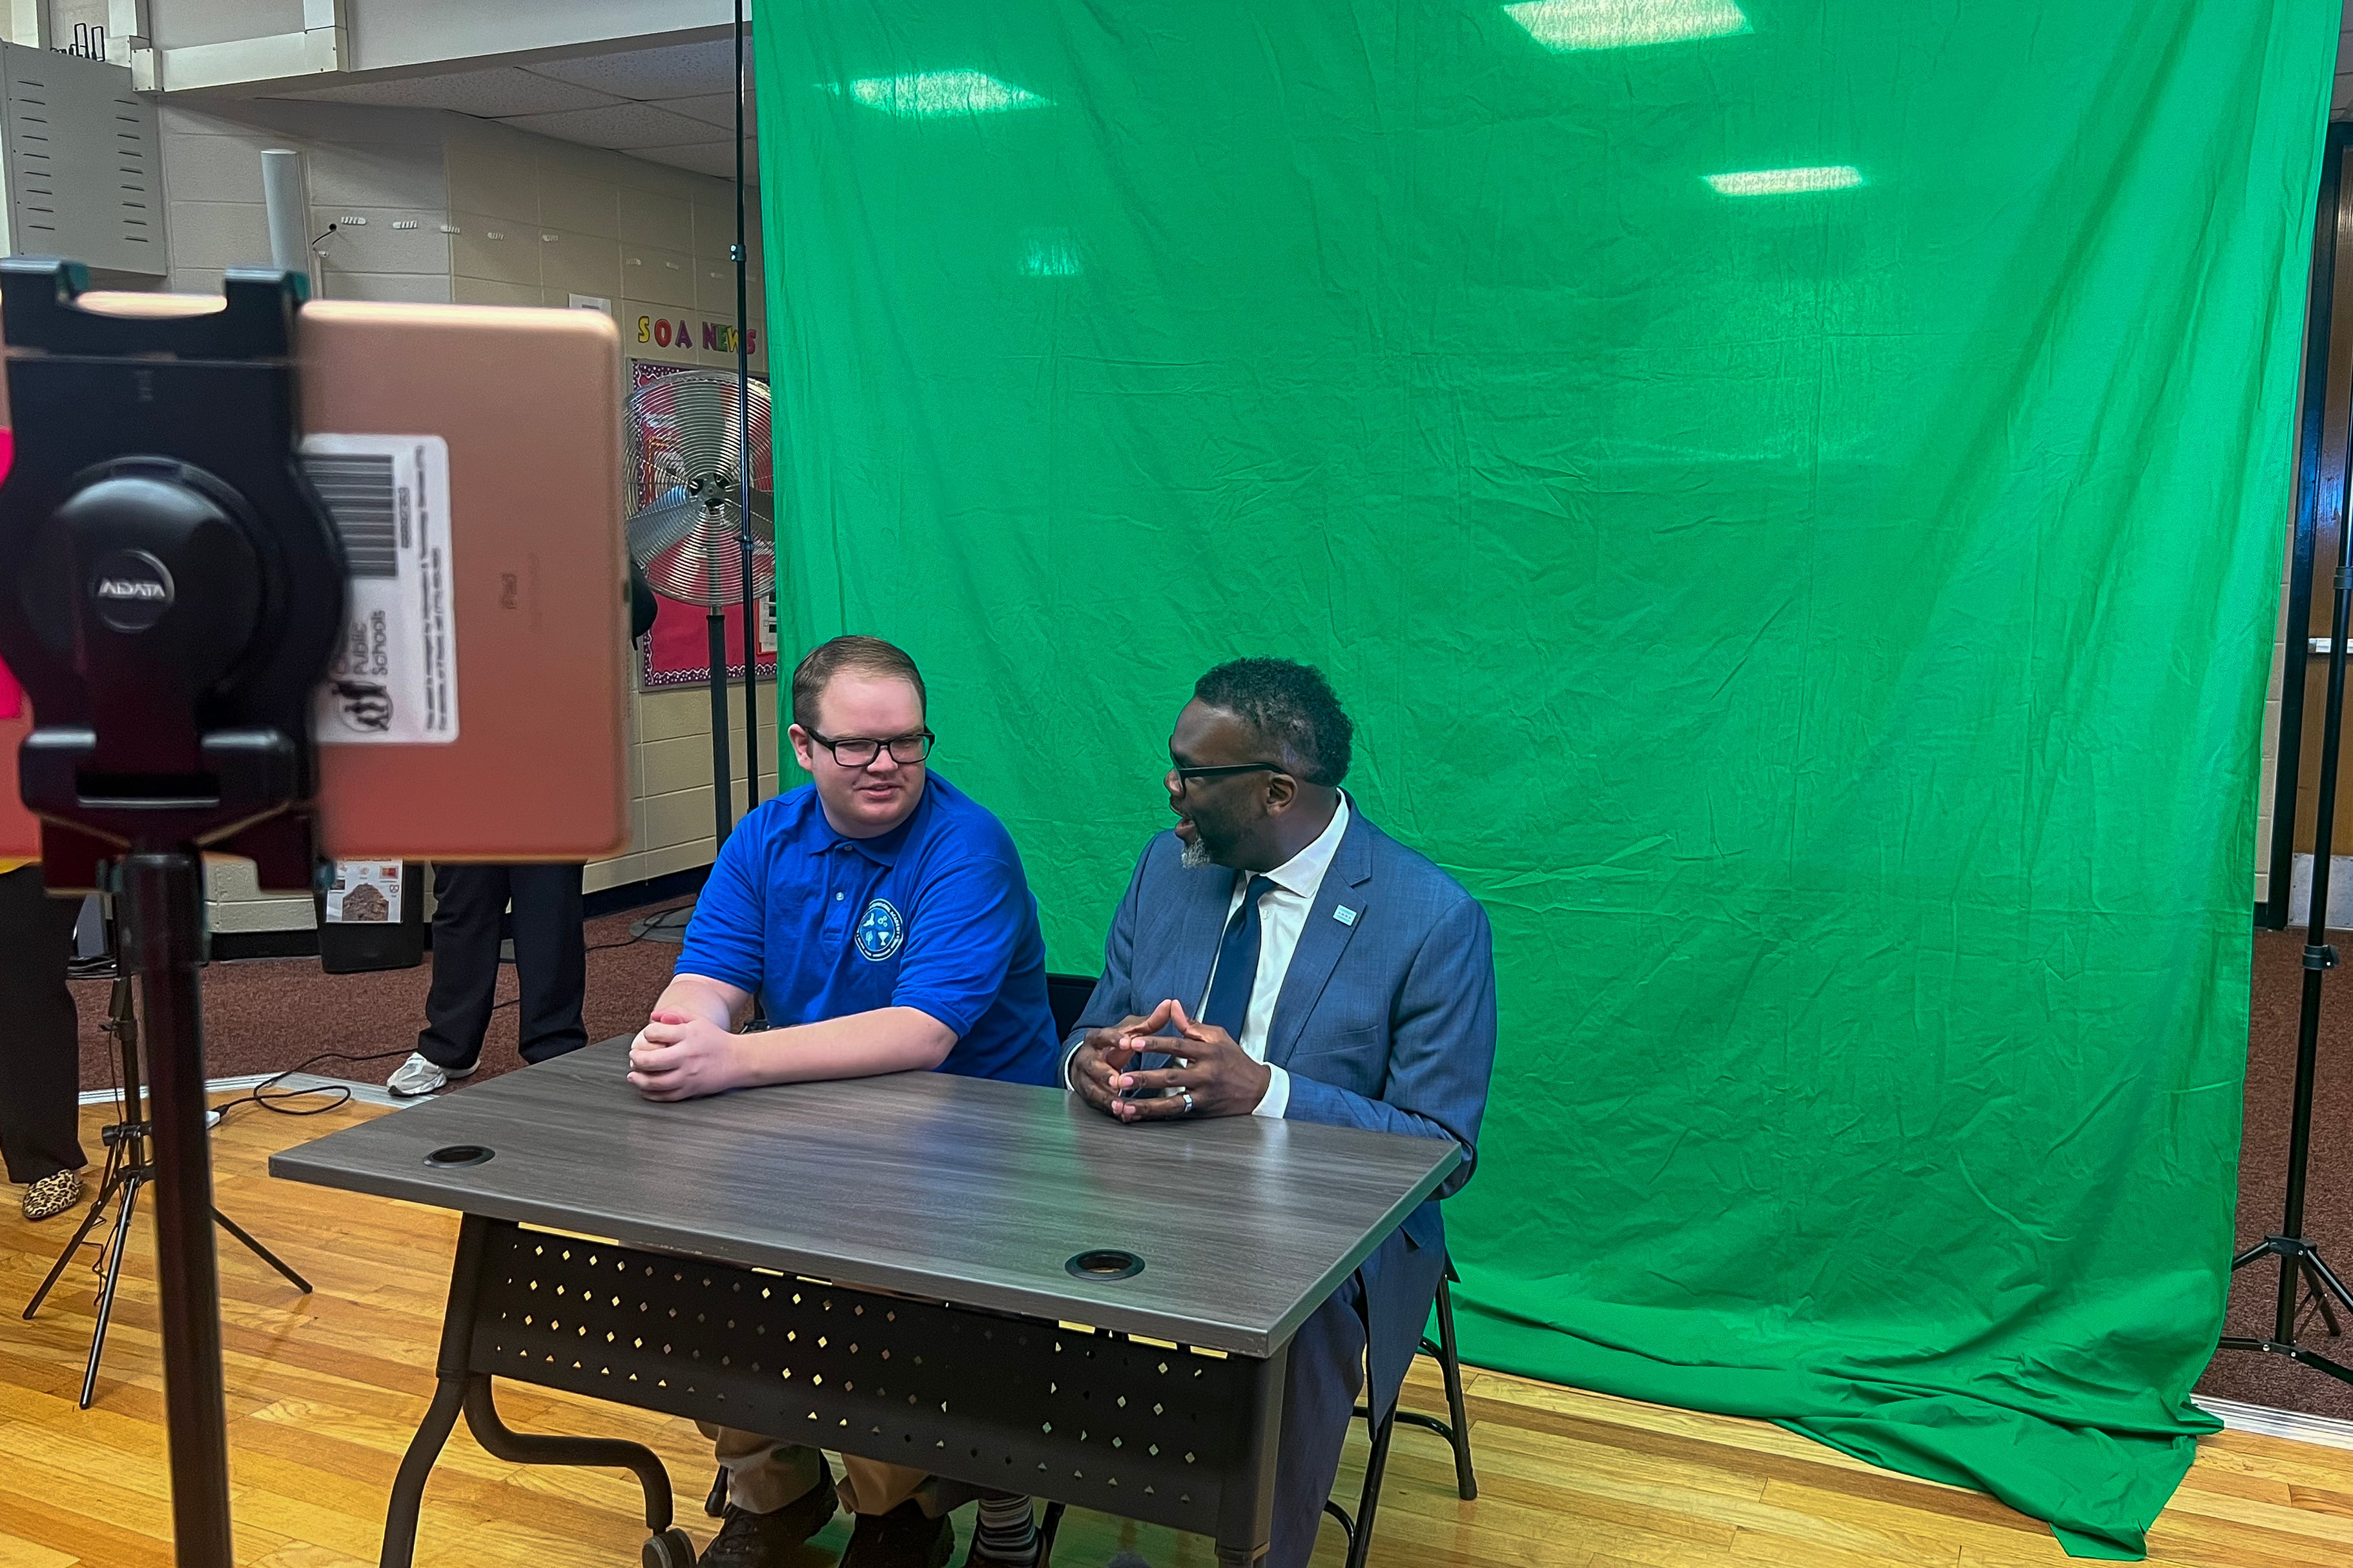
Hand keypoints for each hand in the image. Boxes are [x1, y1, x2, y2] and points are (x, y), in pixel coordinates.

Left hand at [627, 1009, 745, 1101]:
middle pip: (652, 1060)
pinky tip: (645, 1088)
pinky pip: (665, 1095)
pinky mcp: (691, 1090)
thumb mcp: (698, 1020)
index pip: (656, 1033)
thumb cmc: (716, 1039)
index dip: (647, 1033)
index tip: (648, 1036)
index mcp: (689, 1035)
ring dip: (639, 1079)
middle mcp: (687, 1055)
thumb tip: (653, 1016)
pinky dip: (650, 1094)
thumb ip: (676, 1013)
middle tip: (634, 1056)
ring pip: (655, 1082)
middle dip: (636, 1058)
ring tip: (633, 1075)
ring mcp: (688, 1075)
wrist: (739, 1060)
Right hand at [1069, 999, 1174, 1114]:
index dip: (1114, 1039)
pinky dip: (1112, 1110)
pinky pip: (1100, 1104)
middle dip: (1104, 1074)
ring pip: (1093, 1088)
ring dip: (1106, 1096)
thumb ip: (1150, 1022)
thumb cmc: (1115, 1045)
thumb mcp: (1130, 1032)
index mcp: (1097, 1039)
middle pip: (1093, 1066)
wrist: (1089, 1062)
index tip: (1127, 1042)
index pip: (1103, 1036)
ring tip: (1118, 1103)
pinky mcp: (1090, 1095)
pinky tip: (1123, 1114)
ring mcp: (1086, 1079)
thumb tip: (1170, 1004)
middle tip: (1117, 1080)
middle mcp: (1087, 1058)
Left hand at [1106, 1000, 1271, 1122]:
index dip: (1154, 1043)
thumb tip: (1172, 1006)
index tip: (1133, 1042)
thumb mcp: (1218, 1036)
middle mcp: (1205, 1074)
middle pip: (1171, 1075)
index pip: (1177, 1045)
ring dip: (1146, 1105)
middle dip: (1145, 1077)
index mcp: (1207, 1051)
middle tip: (1122, 1078)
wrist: (1258, 1090)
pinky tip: (1137, 1116)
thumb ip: (1191, 1025)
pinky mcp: (1202, 1111)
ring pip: (1172, 1101)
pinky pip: (1176, 1114)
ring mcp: (1203, 1095)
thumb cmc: (1235, 1060)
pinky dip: (1156, 1115)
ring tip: (1124, 1105)